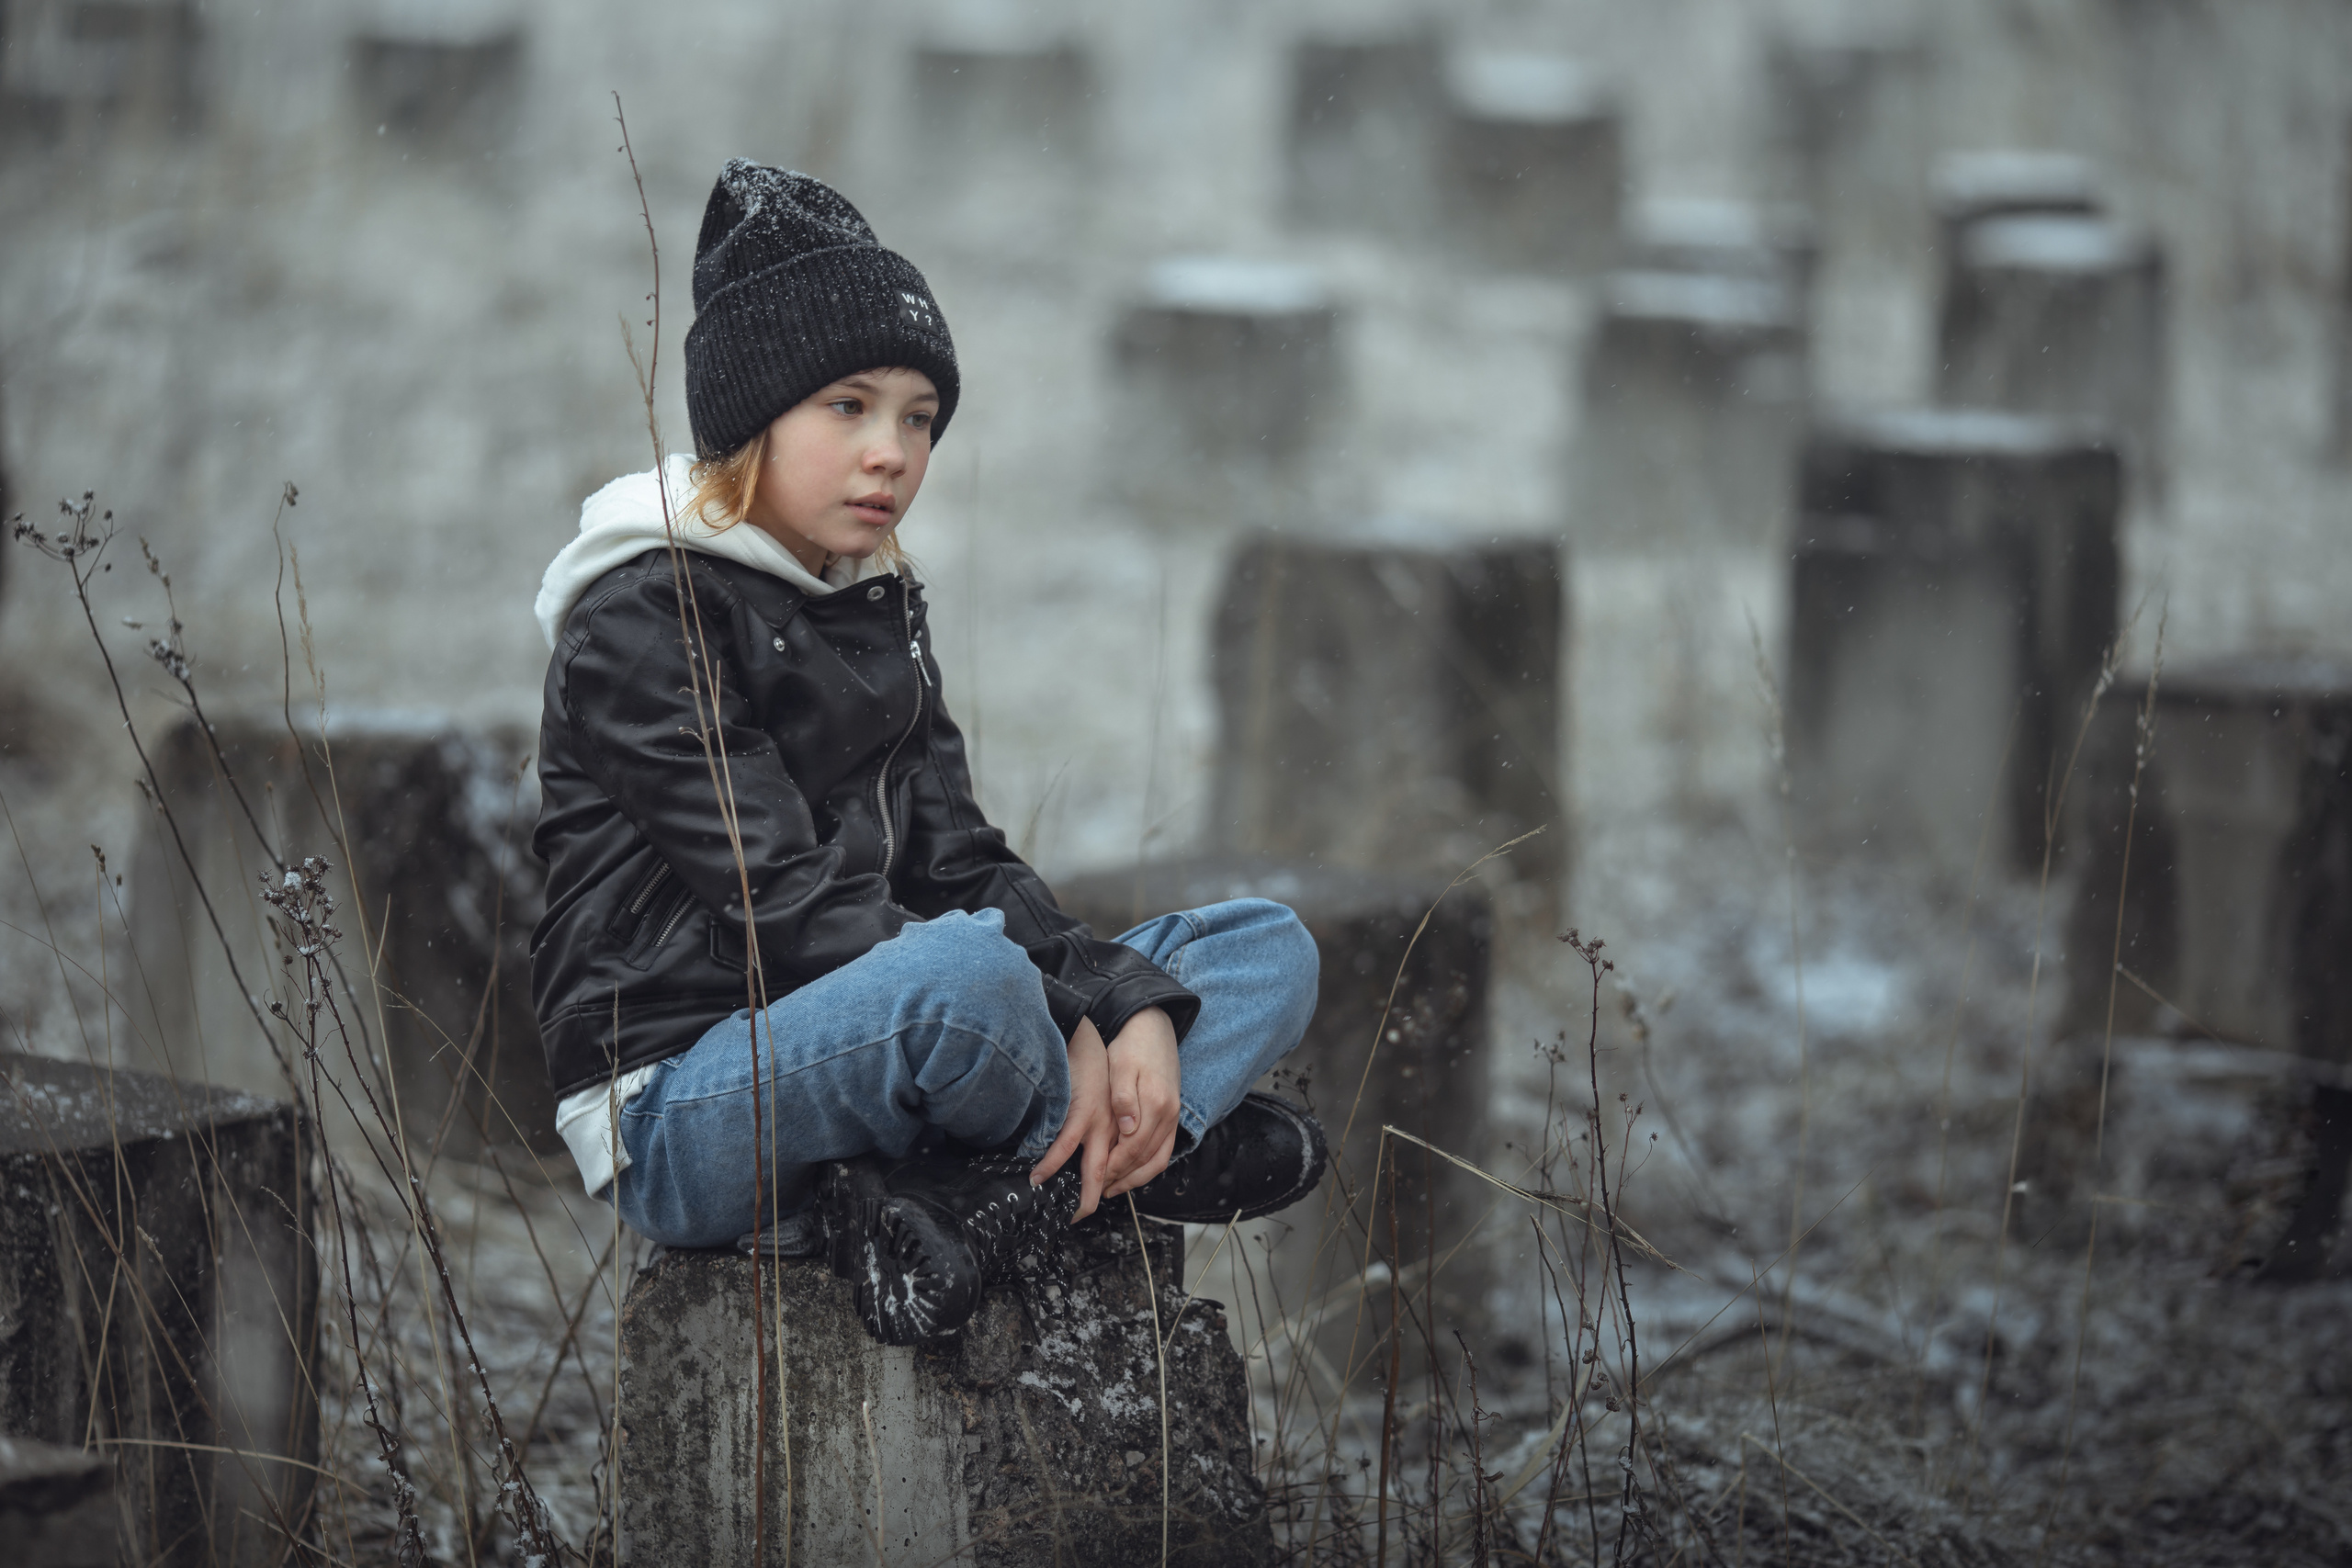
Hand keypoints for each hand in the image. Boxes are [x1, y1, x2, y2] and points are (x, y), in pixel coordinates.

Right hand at [1031, 1018, 1113, 1219]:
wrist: (1087, 1039)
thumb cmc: (1093, 1071)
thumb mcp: (1105, 1100)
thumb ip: (1101, 1126)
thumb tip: (1083, 1152)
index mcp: (1123, 1128)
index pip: (1122, 1167)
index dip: (1107, 1188)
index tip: (1090, 1201)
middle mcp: (1116, 1130)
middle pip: (1112, 1174)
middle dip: (1095, 1200)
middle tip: (1078, 1217)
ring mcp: (1100, 1123)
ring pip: (1093, 1169)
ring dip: (1079, 1193)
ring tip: (1064, 1210)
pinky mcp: (1080, 1113)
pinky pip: (1064, 1147)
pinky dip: (1051, 1165)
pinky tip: (1038, 1177)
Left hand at [1100, 1007, 1182, 1199]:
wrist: (1155, 1025)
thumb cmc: (1133, 1044)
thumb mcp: (1122, 1066)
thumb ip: (1124, 1098)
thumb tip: (1127, 1129)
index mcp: (1155, 1104)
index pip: (1132, 1149)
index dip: (1114, 1168)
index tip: (1095, 1182)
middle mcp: (1168, 1114)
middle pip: (1145, 1159)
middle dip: (1122, 1179)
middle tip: (1100, 1193)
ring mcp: (1173, 1116)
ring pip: (1157, 1159)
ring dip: (1136, 1178)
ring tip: (1114, 1188)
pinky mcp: (1172, 1114)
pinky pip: (1164, 1150)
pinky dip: (1149, 1165)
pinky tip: (1134, 1170)